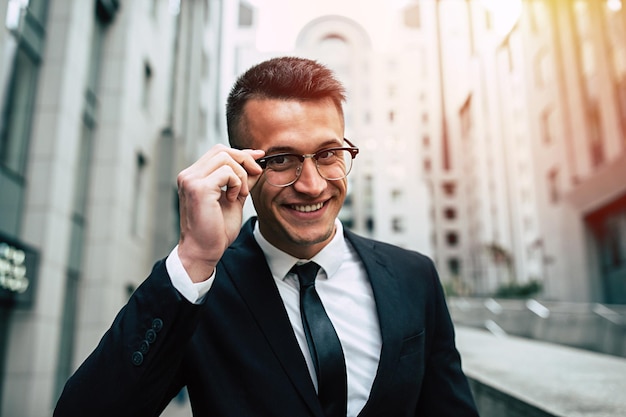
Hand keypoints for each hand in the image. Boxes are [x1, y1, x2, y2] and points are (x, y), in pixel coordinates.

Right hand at [176, 144, 264, 281]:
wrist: (204, 251)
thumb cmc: (215, 230)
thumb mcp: (234, 198)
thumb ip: (241, 180)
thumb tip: (256, 162)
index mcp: (193, 177)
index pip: (218, 152)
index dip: (241, 152)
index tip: (259, 156)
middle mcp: (188, 175)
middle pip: (221, 150)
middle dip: (244, 159)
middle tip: (257, 174)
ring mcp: (191, 180)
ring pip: (225, 158)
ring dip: (240, 175)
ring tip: (240, 194)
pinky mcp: (199, 188)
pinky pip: (227, 172)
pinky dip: (237, 183)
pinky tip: (233, 198)